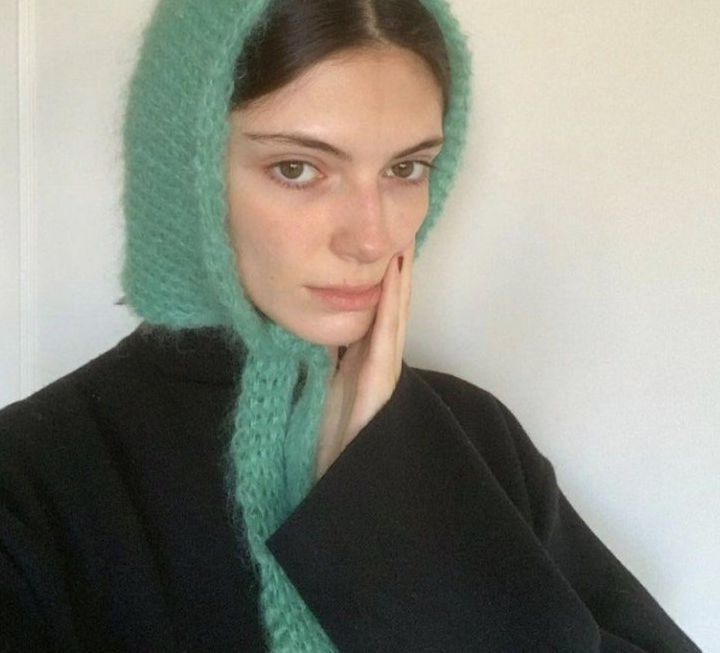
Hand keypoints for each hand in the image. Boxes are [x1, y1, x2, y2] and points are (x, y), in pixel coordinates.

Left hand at [316, 241, 412, 477]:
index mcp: (359, 365)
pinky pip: (386, 338)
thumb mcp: (320, 393)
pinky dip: (393, 307)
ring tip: (404, 246)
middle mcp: (375, 364)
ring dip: (400, 282)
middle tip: (401, 232)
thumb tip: (314, 333)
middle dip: (396, 274)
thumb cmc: (328, 446)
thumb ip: (322, 364)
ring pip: (394, 317)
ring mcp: (382, 374)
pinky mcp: (380, 385)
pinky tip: (395, 281)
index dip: (381, 283)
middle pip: (390, 309)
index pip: (373, 314)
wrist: (338, 487)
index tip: (382, 249)